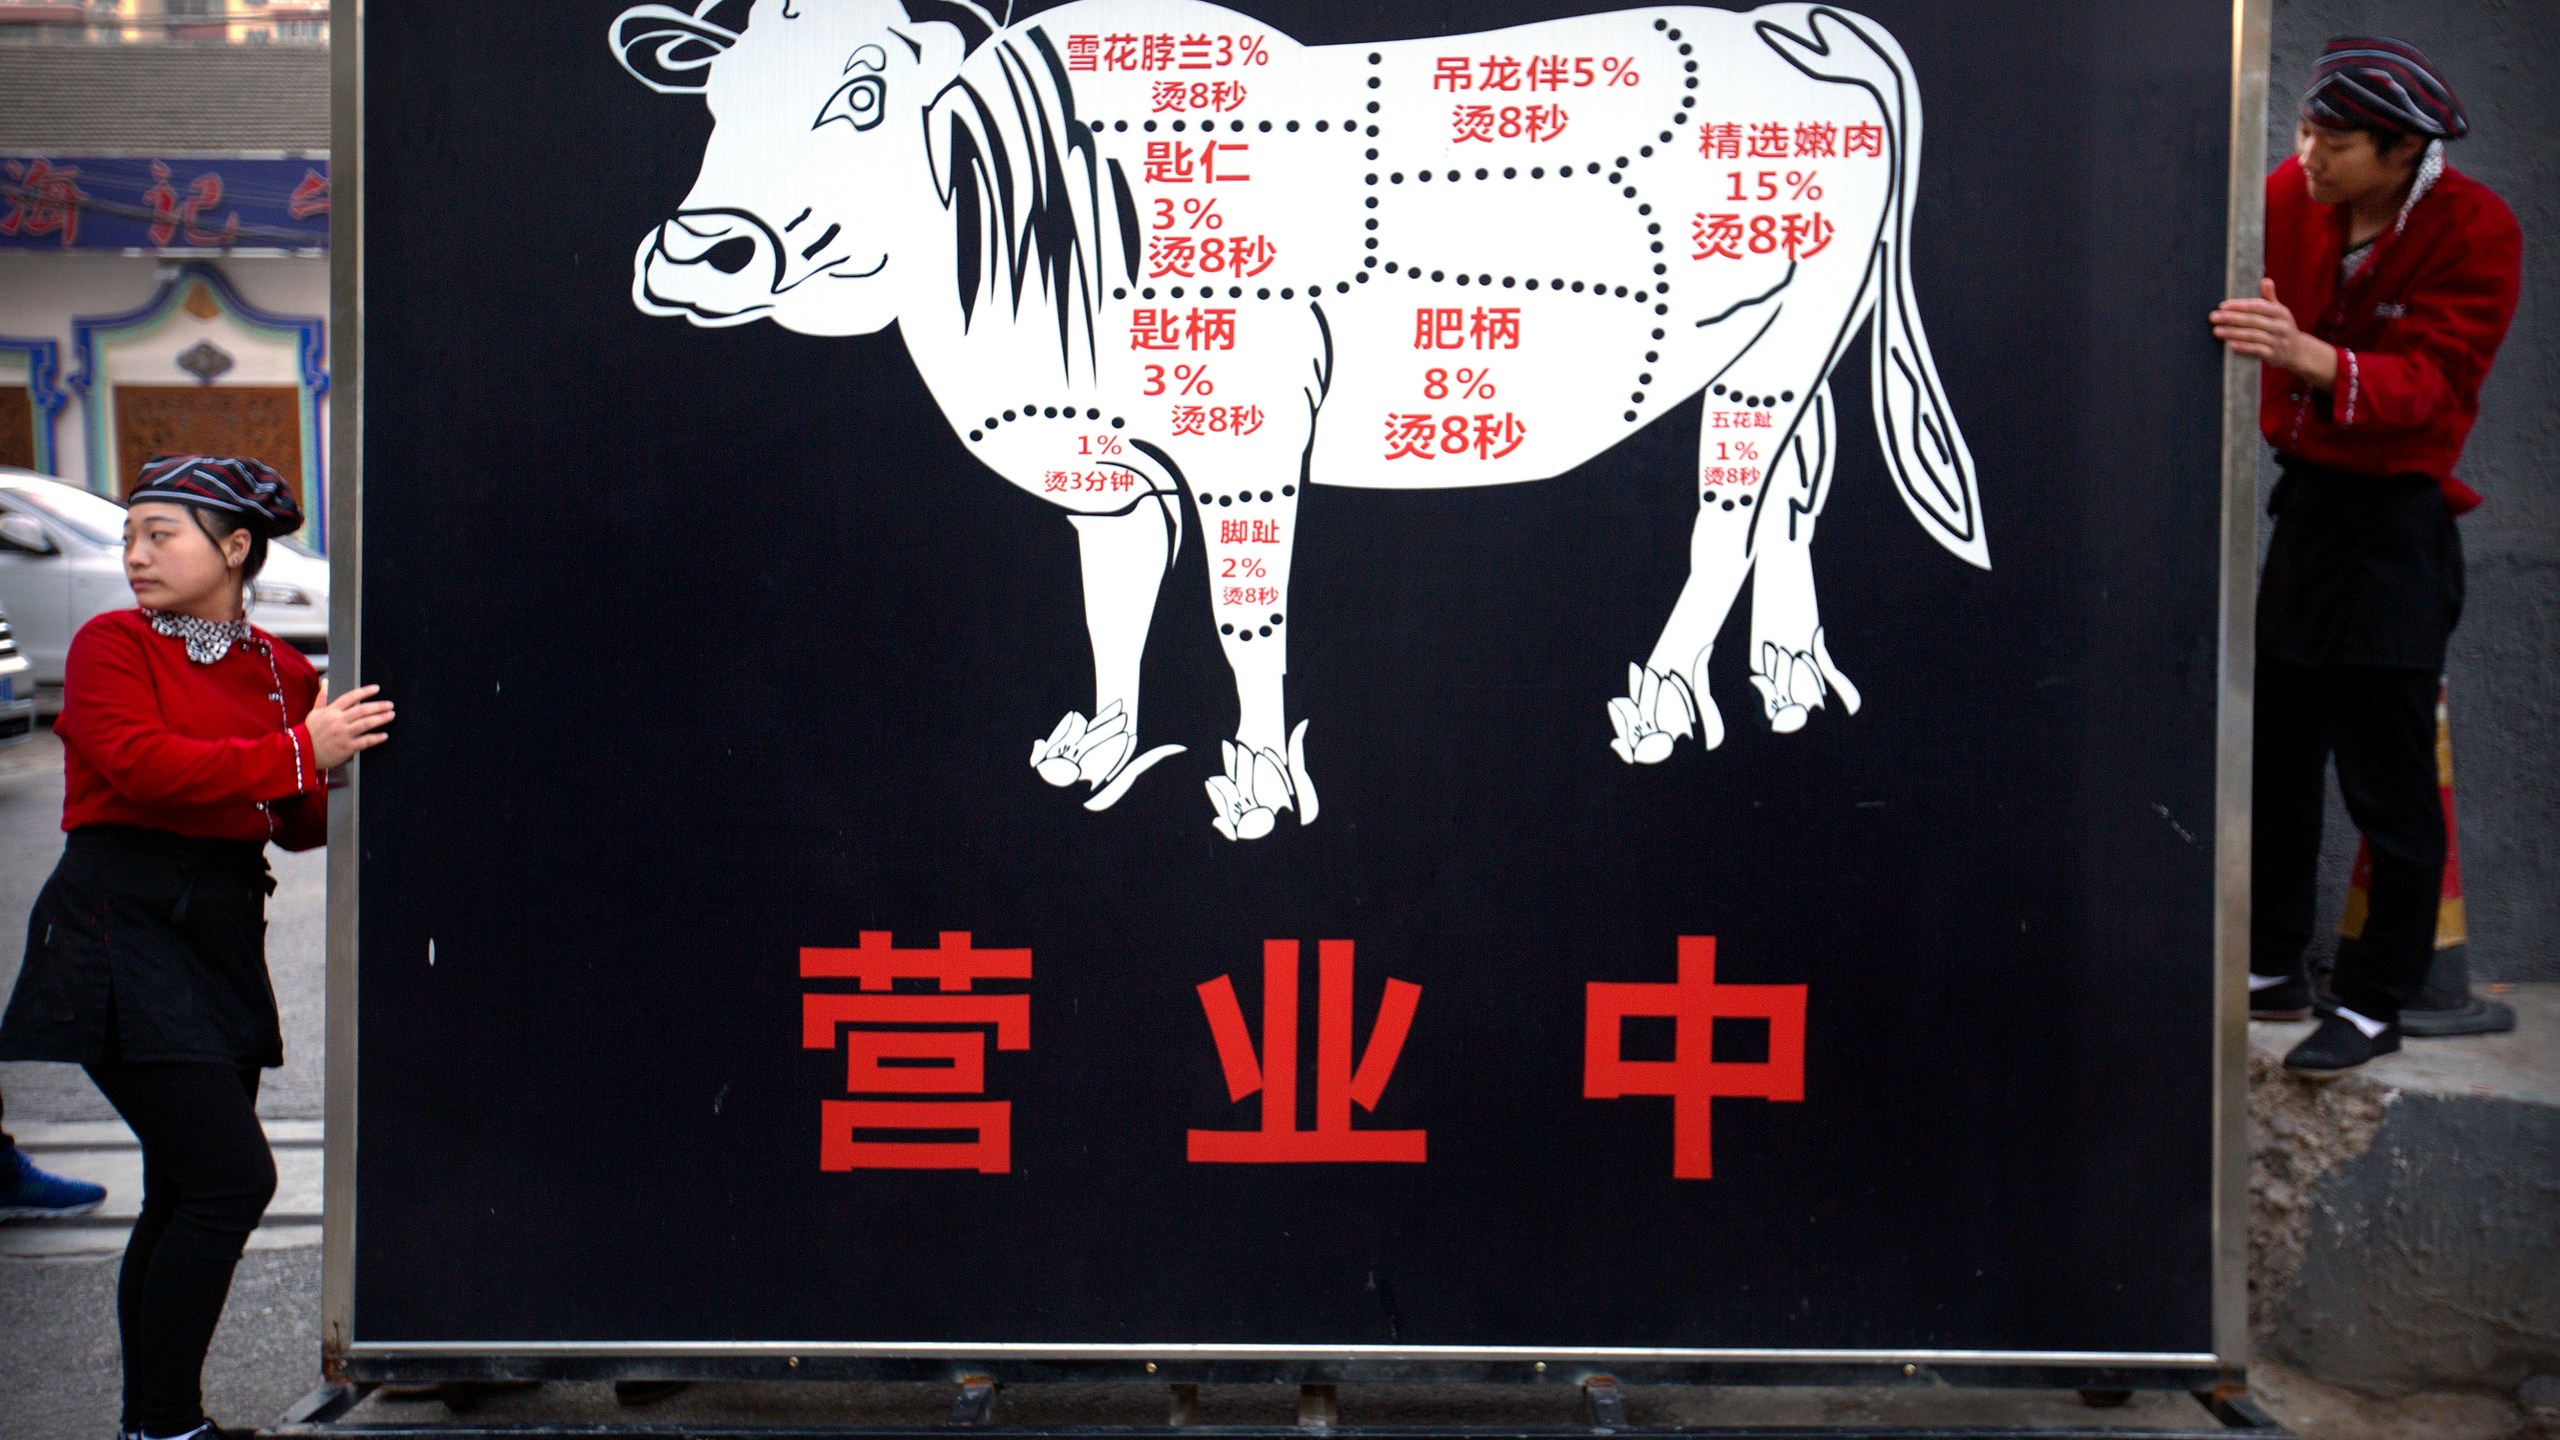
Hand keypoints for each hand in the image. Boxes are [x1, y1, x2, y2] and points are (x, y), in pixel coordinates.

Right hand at [305, 680, 393, 770]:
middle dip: (378, 706)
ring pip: (365, 724)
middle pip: (361, 710)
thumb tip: (326, 682)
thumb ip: (322, 697)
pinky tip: (385, 735)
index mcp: (330, 711)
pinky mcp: (347, 747)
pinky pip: (365, 741)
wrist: (303, 754)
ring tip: (391, 715)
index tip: (377, 688)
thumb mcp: (314, 713)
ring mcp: (343, 734)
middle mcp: (338, 721)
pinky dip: (376, 738)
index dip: (364, 692)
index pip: (350, 697)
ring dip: (380, 719)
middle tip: (390, 704)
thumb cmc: (309, 733)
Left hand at [2210, 278, 2338, 388]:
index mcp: (2280, 312)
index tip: (2222, 306)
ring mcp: (2278, 340)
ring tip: (2216, 331)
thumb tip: (2265, 280)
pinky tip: (2230, 345)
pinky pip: (2258, 350)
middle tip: (2213, 317)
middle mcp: (2280, 325)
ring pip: (2254, 335)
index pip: (2258, 306)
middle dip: (2231, 318)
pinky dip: (2244, 347)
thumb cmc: (2281, 328)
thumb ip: (2269, 298)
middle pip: (2253, 320)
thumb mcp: (2279, 312)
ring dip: (2234, 333)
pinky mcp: (2275, 355)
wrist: (2298, 352)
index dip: (2240, 305)